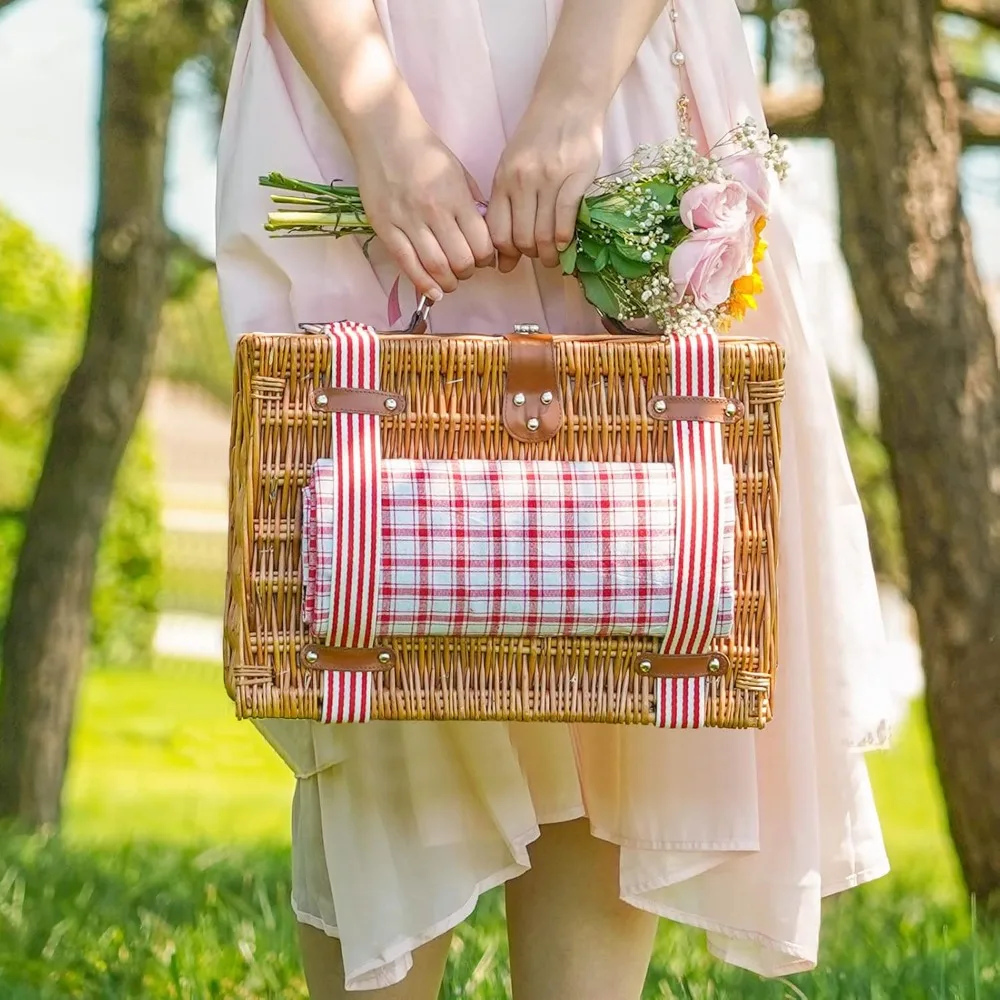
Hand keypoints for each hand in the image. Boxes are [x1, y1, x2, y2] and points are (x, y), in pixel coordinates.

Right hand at [354, 124, 493, 300]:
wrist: (384, 133)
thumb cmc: (425, 152)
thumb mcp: (459, 172)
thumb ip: (472, 205)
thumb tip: (484, 238)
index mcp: (456, 197)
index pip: (481, 244)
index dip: (486, 259)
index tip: (484, 260)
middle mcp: (434, 211)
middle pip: (460, 261)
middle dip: (468, 273)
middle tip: (466, 270)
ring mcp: (408, 221)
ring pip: (436, 268)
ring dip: (449, 282)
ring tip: (450, 281)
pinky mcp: (386, 227)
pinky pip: (407, 265)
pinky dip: (424, 285)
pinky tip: (433, 292)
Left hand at [486, 105, 602, 271]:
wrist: (568, 100)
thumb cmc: (538, 137)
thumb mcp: (512, 166)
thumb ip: (507, 206)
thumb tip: (503, 257)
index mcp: (503, 179)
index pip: (497, 231)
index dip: (506, 253)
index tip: (516, 256)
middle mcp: (522, 180)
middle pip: (521, 237)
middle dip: (530, 255)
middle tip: (539, 257)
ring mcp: (549, 178)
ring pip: (543, 232)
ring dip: (549, 253)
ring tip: (554, 256)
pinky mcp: (576, 175)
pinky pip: (566, 216)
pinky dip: (564, 237)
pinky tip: (565, 241)